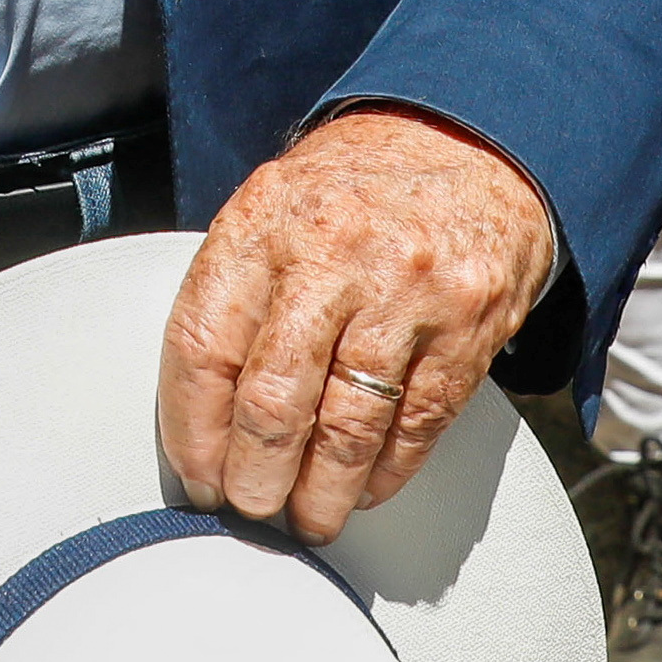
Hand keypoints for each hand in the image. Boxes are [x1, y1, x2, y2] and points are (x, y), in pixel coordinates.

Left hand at [158, 106, 562, 543]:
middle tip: (250, 506)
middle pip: (272, 401)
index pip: (202, 345)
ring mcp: (404, 292)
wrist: (468, 144)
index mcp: (263, 220)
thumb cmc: (354, 191)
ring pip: (346, 428)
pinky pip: (414, 426)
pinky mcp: (466, 327)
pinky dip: (384, 474)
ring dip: (320, 494)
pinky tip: (364, 488)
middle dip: (254, 477)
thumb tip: (200, 415)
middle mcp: (332, 253)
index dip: (192, 430)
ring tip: (307, 517)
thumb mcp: (273, 205)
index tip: (198, 474)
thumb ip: (235, 291)